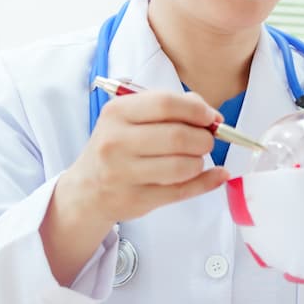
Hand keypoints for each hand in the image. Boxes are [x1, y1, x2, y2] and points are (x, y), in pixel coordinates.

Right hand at [40, 91, 227, 284]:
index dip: (196, 110)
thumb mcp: (132, 118)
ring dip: (200, 161)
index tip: (210, 117)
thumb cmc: (118, 146)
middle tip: (206, 141)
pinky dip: (206, 182)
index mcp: (117, 113)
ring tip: (195, 159)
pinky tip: (216, 175)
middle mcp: (116, 142)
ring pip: (182, 166)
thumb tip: (211, 116)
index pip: (166, 103)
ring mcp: (123, 173)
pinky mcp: (135, 200)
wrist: (87, 189)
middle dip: (203, 138)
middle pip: (177, 136)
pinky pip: (182, 191)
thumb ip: (171, 108)